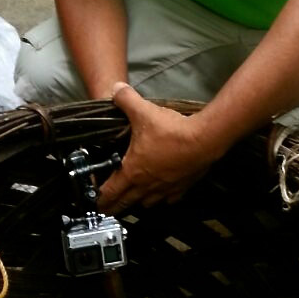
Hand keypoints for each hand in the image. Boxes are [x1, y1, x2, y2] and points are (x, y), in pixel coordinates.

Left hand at [96, 84, 218, 211]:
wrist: (204, 140)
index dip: (99, 198)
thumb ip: (125, 99)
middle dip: (114, 206)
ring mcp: (165, 189)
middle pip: (126, 202)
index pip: (109, 192)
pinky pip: (168, 199)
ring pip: (146, 203)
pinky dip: (162, 198)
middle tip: (107, 209)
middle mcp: (147, 185)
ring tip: (133, 199)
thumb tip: (115, 88)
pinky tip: (162, 193)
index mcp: (132, 171)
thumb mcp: (143, 111)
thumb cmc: (172, 131)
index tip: (94, 203)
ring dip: (137, 202)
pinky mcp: (181, 188)